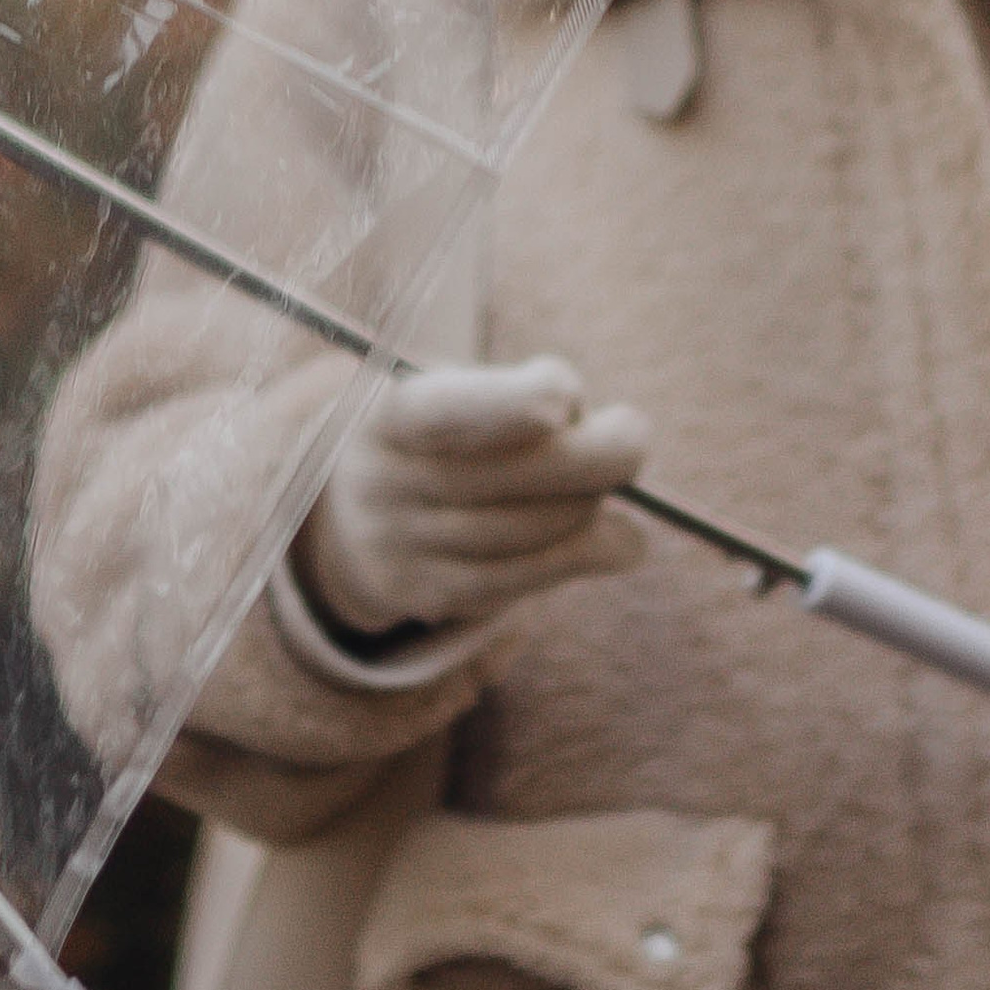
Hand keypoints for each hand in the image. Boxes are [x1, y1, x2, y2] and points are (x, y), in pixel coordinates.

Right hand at [300, 355, 648, 637]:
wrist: (356, 512)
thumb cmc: (438, 433)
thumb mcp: (455, 394)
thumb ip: (518, 401)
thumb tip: (602, 438)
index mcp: (391, 414)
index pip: (450, 409)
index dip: (512, 403)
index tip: (568, 395)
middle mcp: (388, 483)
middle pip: (512, 475)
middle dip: (593, 453)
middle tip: (633, 433)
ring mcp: (405, 547)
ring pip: (531, 529)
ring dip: (592, 504)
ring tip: (617, 482)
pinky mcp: (431, 595)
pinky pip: (526, 579)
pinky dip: (588, 556)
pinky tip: (627, 543)